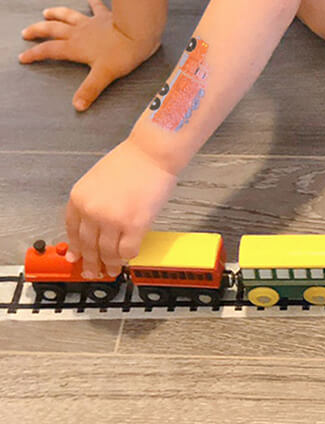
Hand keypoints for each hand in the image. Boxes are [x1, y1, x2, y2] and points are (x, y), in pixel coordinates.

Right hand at [19, 0, 160, 110]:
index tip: (23, 57)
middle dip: (38, 31)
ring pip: (68, 15)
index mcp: (75, 47)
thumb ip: (89, 90)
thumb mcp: (103, 75)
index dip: (35, 54)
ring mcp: (91, 22)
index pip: (49, 51)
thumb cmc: (122, 53)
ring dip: (56, 13)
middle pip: (52, 29)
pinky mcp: (105, 16)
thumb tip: (78, 106)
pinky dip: (92, 2)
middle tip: (26, 32)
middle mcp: (79, 33)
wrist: (139, 31)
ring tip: (46, 12)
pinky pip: (96, 7)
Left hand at [65, 138, 178, 276]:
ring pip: (108, 252)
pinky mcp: (135, 225)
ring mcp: (113, 220)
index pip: (72, 231)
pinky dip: (128, 257)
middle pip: (88, 246)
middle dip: (91, 262)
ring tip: (112, 270)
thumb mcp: (97, 180)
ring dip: (110, 264)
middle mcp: (92, 211)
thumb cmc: (131, 160)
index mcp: (79, 198)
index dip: (76, 248)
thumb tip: (92, 226)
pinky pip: (128, 250)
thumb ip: (91, 202)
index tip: (77, 258)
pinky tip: (128, 258)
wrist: (152, 152)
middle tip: (93, 271)